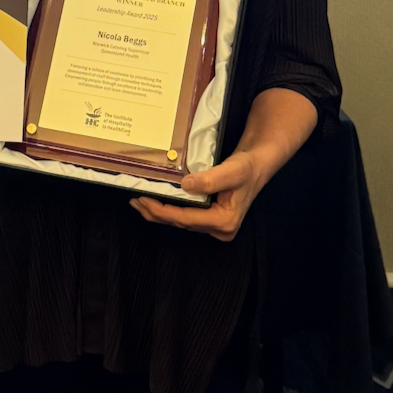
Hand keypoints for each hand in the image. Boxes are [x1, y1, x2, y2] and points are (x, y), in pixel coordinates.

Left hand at [129, 149, 263, 241]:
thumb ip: (210, 180)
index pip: (185, 219)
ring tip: (140, 201)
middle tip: (135, 200)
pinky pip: (184, 216)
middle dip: (156, 213)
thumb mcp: (231, 171)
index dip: (163, 211)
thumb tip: (186, 185)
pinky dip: (168, 209)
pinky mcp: (209, 217)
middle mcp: (219, 228)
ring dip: (159, 212)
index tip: (145, 200)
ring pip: (180, 221)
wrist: (257, 164)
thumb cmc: (247, 168)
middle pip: (180, 223)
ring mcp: (214, 224)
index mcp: (224, 222)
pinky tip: (157, 201)